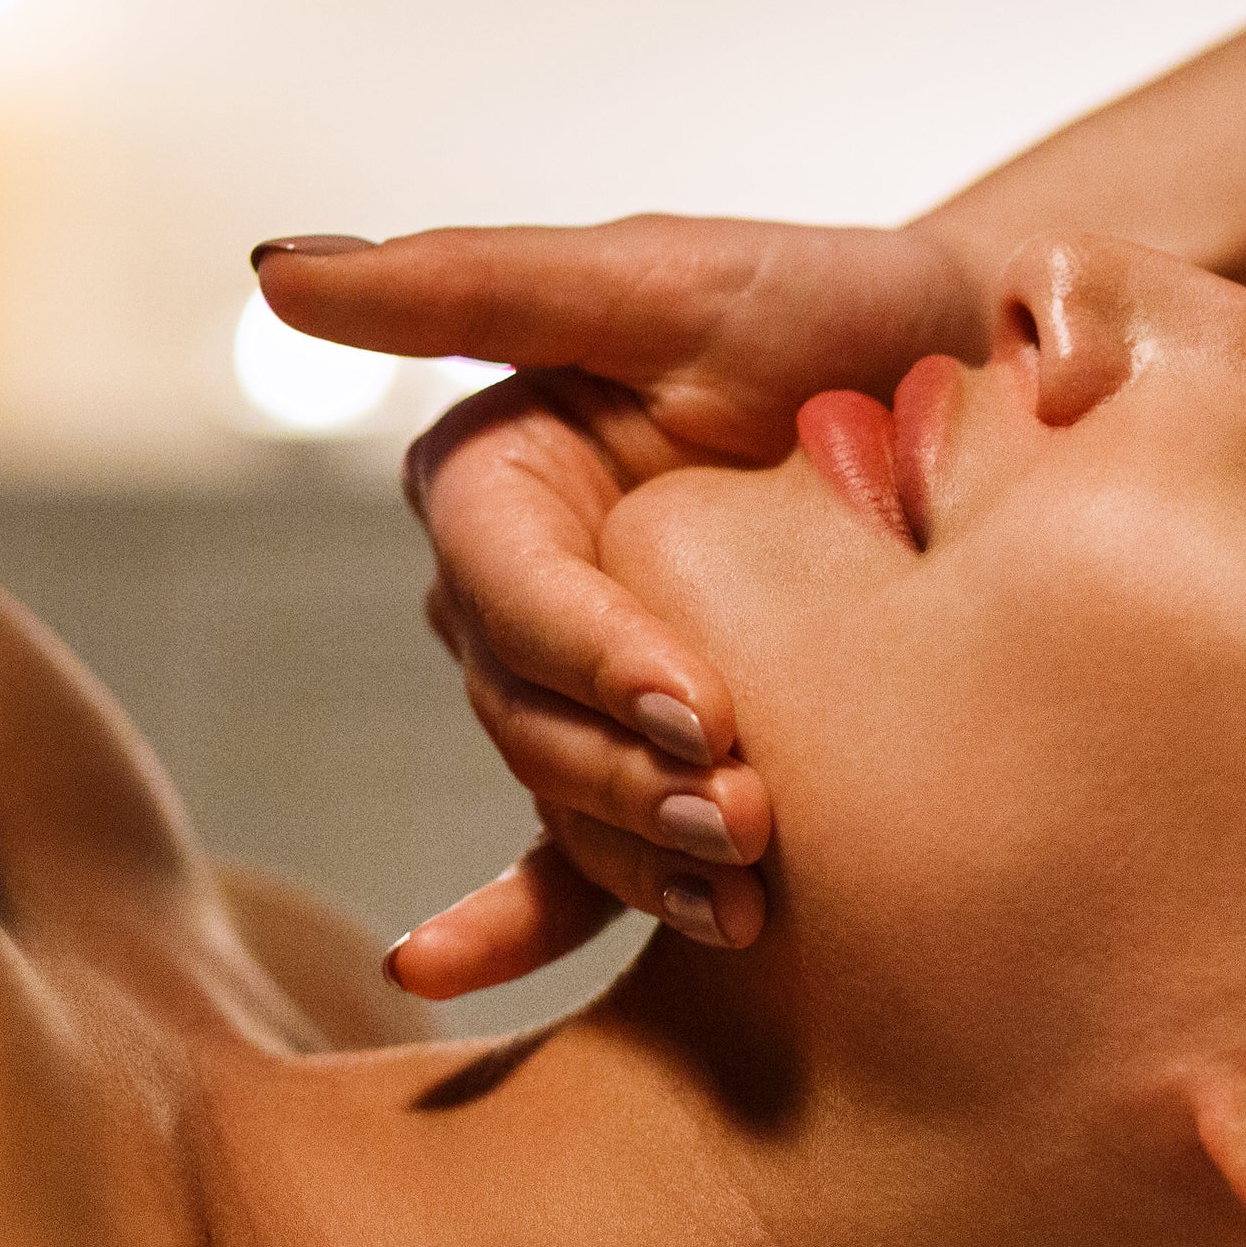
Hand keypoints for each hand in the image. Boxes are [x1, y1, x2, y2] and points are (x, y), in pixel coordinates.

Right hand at [253, 217, 991, 994]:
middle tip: (745, 816)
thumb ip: (472, 283)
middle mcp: (518, 591)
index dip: (588, 653)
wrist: (973, 393)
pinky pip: (561, 862)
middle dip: (627, 774)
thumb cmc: (826, 305)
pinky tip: (441, 972)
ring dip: (635, 853)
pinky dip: (516, 922)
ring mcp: (580, 689)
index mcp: (500, 478)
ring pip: (562, 796)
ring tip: (739, 896)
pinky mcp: (647, 759)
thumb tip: (273, 274)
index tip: (696, 706)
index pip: (507, 585)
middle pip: (528, 713)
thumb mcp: (662, 274)